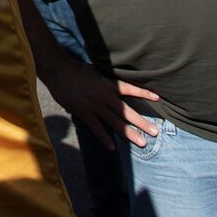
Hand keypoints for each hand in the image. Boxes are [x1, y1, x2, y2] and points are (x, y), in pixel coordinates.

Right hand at [37, 57, 159, 148]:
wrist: (59, 71)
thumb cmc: (77, 69)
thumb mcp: (96, 71)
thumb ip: (106, 80)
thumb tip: (116, 84)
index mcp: (108, 84)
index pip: (129, 89)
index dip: (143, 93)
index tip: (158, 98)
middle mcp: (104, 96)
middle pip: (126, 111)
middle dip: (141, 122)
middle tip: (155, 132)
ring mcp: (94, 105)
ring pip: (115, 122)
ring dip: (129, 133)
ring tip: (142, 142)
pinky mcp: (83, 112)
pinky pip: (96, 127)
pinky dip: (104, 137)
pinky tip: (112, 147)